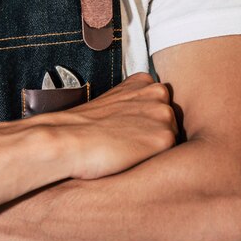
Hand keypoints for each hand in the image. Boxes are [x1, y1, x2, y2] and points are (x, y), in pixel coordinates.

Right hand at [43, 73, 176, 179]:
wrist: (68, 140)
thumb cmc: (83, 127)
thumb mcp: (111, 102)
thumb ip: (133, 103)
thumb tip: (147, 121)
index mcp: (144, 81)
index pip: (160, 105)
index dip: (143, 121)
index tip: (125, 126)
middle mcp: (159, 93)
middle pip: (170, 121)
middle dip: (153, 132)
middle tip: (124, 139)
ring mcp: (164, 114)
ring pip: (172, 138)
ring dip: (154, 147)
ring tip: (126, 148)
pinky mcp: (166, 137)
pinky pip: (170, 155)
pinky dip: (153, 159)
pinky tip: (132, 157)